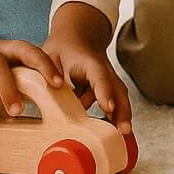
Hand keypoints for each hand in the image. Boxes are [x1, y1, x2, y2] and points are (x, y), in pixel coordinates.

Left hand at [42, 2, 132, 133]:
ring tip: (124, 136)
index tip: (107, 107)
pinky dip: (117, 118)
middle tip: (124, 129)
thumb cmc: (62, 50)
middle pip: (117, 90)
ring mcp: (108, 80)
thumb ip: (50, 74)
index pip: (99, 76)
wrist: (77, 38)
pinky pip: (115, 104)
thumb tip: (53, 92)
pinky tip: (116, 132)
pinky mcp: (107, 90)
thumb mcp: (50, 57)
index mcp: (89, 61)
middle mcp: (104, 71)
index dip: (104, 91)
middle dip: (122, 110)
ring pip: (119, 98)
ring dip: (122, 116)